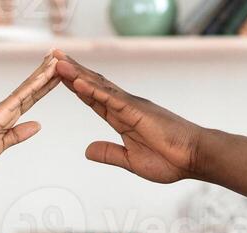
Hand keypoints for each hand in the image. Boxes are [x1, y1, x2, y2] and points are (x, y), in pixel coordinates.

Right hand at [0, 54, 58, 174]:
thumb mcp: (0, 146)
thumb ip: (17, 135)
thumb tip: (36, 125)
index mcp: (7, 118)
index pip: (30, 99)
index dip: (43, 87)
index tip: (56, 76)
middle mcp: (5, 109)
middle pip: (30, 89)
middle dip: (45, 74)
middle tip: (59, 58)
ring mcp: (2, 109)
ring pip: (27, 88)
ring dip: (42, 74)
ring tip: (56, 59)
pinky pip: (20, 96)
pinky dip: (34, 85)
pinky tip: (44, 76)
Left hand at [52, 52, 202, 183]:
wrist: (193, 158)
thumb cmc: (170, 160)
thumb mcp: (130, 161)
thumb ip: (109, 154)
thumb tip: (87, 151)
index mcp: (122, 119)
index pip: (93, 99)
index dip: (76, 86)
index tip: (59, 75)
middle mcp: (125, 107)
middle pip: (93, 85)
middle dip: (72, 71)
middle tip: (53, 56)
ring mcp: (131, 106)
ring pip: (98, 86)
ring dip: (77, 74)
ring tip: (58, 62)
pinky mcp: (137, 111)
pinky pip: (110, 98)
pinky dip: (93, 89)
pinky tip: (77, 81)